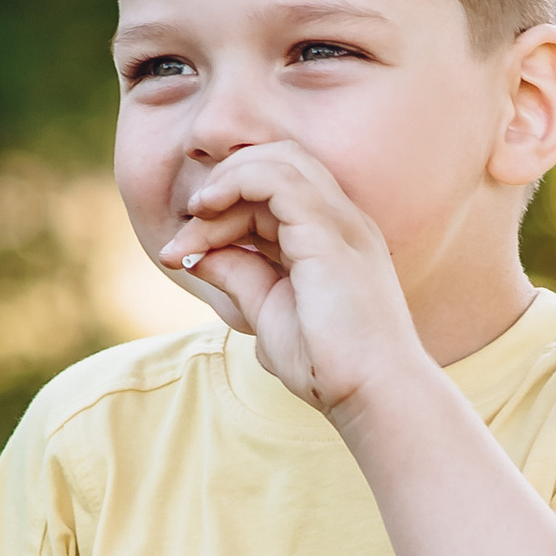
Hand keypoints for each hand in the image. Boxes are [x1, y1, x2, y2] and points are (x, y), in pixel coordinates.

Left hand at [169, 140, 423, 415]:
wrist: (375, 394)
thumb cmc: (330, 366)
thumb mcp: (269, 311)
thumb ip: (239, 275)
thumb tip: (198, 254)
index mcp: (333, 239)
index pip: (274, 195)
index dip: (221, 213)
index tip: (180, 252)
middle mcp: (342, 221)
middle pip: (278, 164)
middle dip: (224, 185)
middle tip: (186, 229)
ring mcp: (341, 222)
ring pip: (278, 161)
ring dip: (226, 181)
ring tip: (196, 214)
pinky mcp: (329, 232)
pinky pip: (278, 179)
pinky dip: (237, 183)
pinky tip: (208, 210)